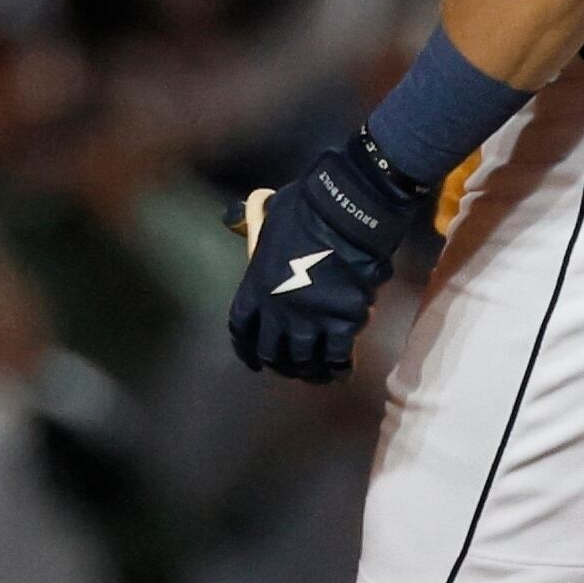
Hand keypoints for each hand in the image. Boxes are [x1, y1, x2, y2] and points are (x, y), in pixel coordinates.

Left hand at [226, 134, 420, 381]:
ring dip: (309, 371)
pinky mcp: (342, 324)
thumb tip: (236, 214)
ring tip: (317, 375)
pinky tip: (341, 371)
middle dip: (280, 364)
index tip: (252, 360)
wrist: (346, 214)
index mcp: (255, 287)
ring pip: (304, 360)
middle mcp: (277, 311)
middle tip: (290, 368)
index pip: (241, 329)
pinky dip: (339, 367)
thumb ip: (253, 224)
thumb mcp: (268, 215)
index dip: (245, 348)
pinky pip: (337, 357)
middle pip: (272, 351)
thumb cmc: (307, 208)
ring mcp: (309, 320)